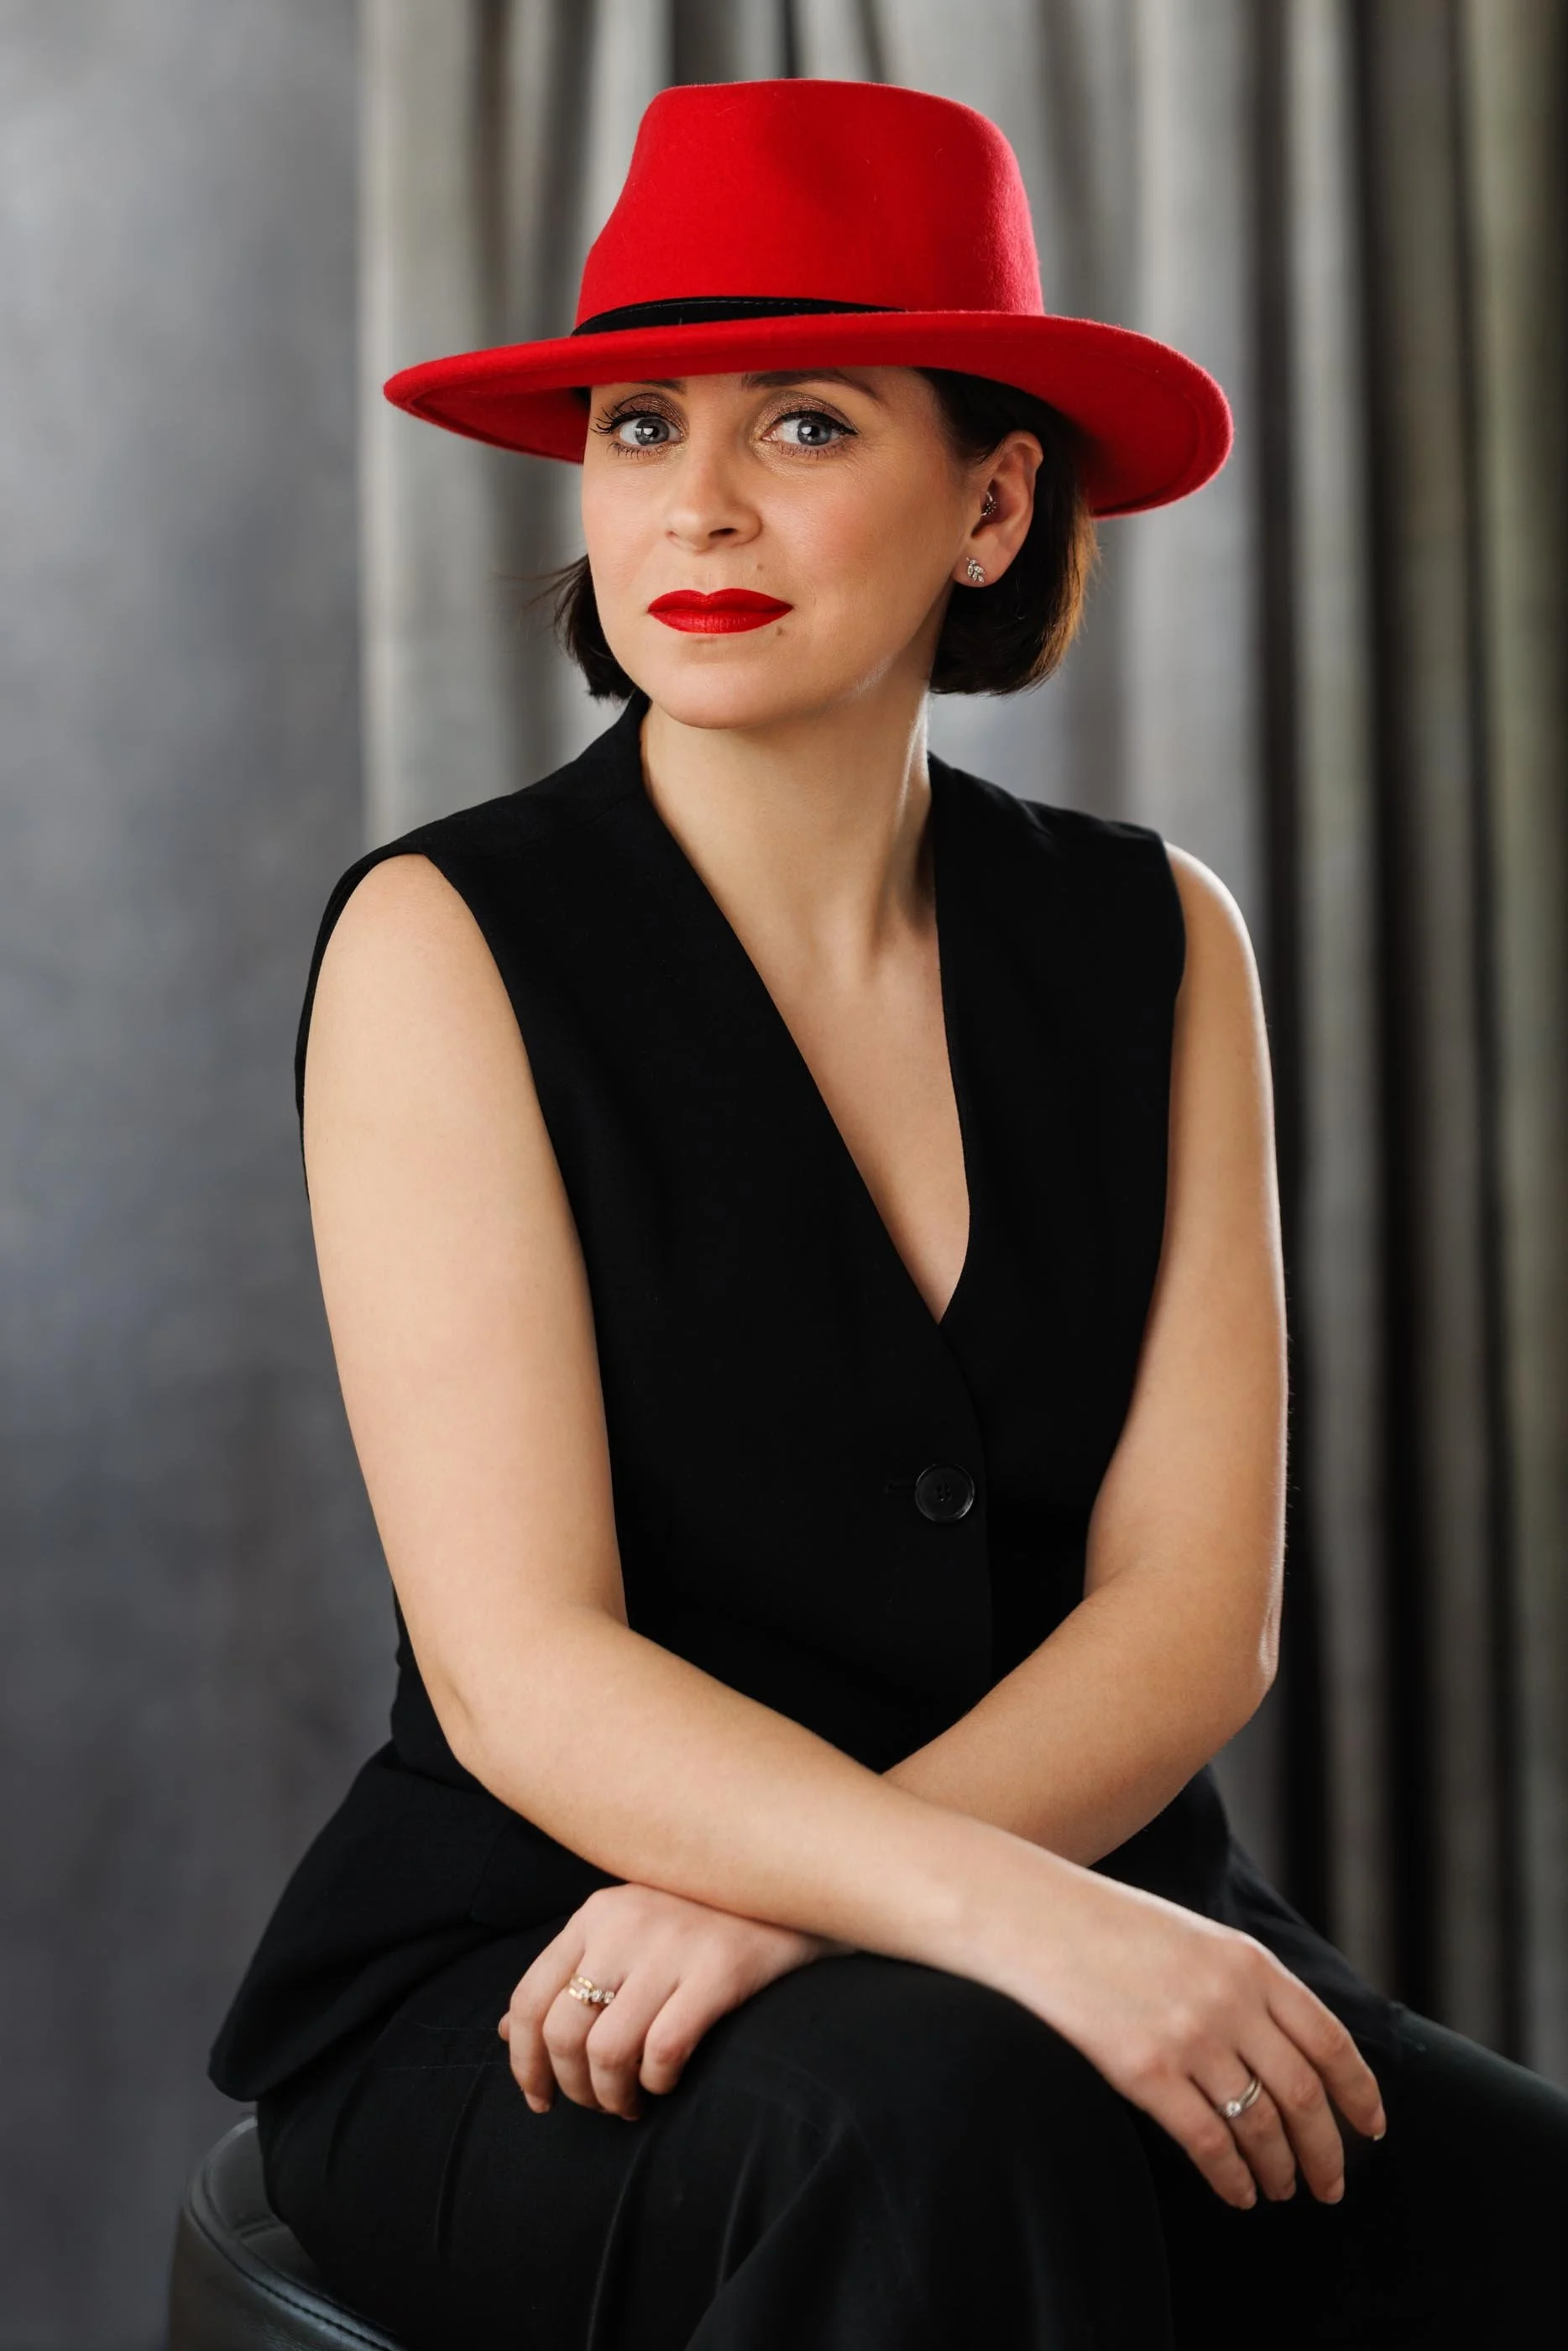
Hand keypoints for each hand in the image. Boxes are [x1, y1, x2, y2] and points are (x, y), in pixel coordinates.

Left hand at [497, 1882, 851, 2119]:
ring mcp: (672, 1945)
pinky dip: (658, 2081)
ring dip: (614, 2097)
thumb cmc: (706, 1917)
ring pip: (607, 2052)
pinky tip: (669, 2081)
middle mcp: (624, 1924)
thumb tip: (507, 2030)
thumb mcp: (628, 1931)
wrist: (798, 1884)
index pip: (528, 1998)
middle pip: (562, 2033)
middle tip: (600, 2106)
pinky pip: (664, 2049)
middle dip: (573, 2089)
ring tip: (633, 2103)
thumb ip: (571, 1972)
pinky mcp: (720, 1970)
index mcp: (595, 1913)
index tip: (540, 2098)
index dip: (523, 2062)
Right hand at [985, 1864, 1386, 2210]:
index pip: (1330, 2040)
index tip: (1371, 2130)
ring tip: (1283, 2190)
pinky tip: (1240, 2192)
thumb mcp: (1197, 1938)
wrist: (1037, 1919)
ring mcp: (1190, 2038)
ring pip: (1261, 2126)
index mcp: (1251, 1963)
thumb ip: (1247, 1985)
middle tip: (1330, 2184)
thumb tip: (1292, 2052)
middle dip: (1326, 2150)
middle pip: (1304, 2095)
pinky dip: (1233, 2177)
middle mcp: (1231, 2001)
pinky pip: (1209, 2143)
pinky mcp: (1147, 2073)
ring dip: (1280, 2168)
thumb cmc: (1111, 1927)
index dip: (1359, 2093)